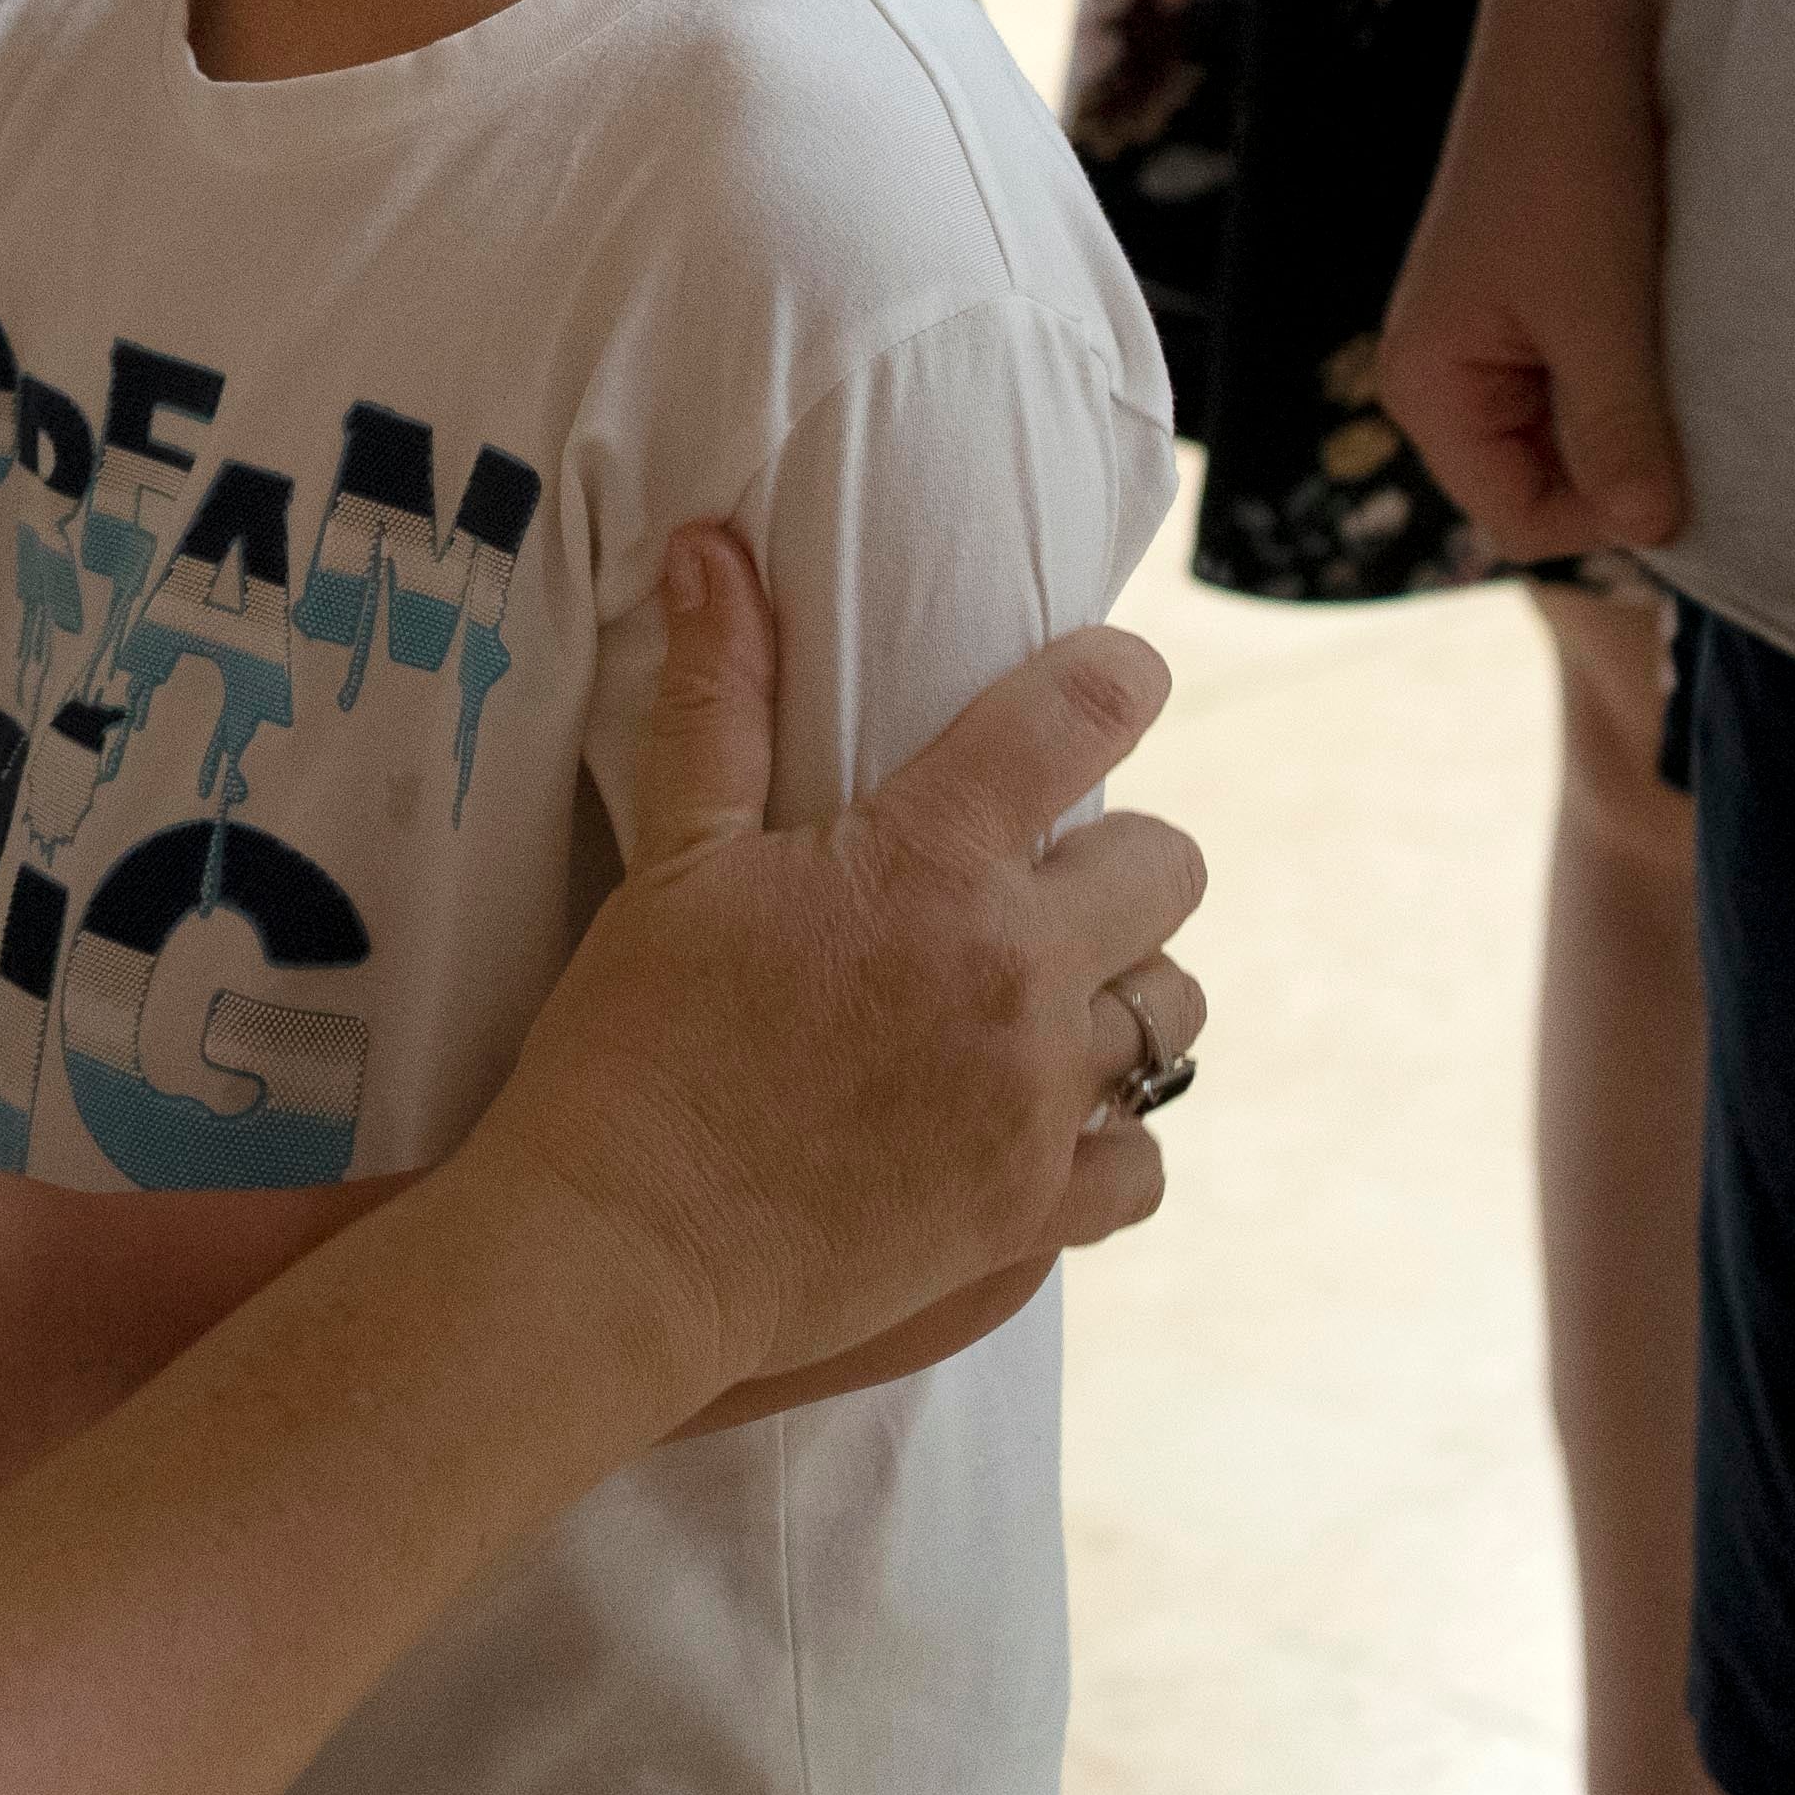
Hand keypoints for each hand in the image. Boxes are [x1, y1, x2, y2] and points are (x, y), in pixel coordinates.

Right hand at [442, 526, 1198, 1392]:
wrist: (621, 1246)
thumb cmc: (634, 1040)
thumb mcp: (674, 855)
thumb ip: (719, 697)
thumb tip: (712, 549)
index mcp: (929, 861)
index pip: (1084, 715)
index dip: (1117, 681)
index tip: (1112, 686)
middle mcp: (1012, 970)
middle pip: (1168, 869)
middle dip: (1118, 861)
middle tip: (1035, 884)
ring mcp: (1034, 1098)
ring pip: (1173, 1013)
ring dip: (1121, 993)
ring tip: (1041, 1002)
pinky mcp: (1031, 1210)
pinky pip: (1146, 1161)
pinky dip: (1112, 1140)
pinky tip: (1043, 1122)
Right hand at [1385, 0, 1687, 567]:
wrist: (1585, 19)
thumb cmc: (1574, 160)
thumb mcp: (1600, 308)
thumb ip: (1617, 426)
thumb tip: (1648, 534)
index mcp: (1427, 386)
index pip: (1523, 522)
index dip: (1608, 511)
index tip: (1681, 448)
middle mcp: (1450, 374)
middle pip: (1552, 486)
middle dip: (1627, 456)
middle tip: (1686, 381)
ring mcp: (1498, 340)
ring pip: (1587, 436)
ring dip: (1646, 407)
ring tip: (1678, 333)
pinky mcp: (1548, 304)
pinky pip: (1603, 384)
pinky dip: (1651, 367)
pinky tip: (1675, 309)